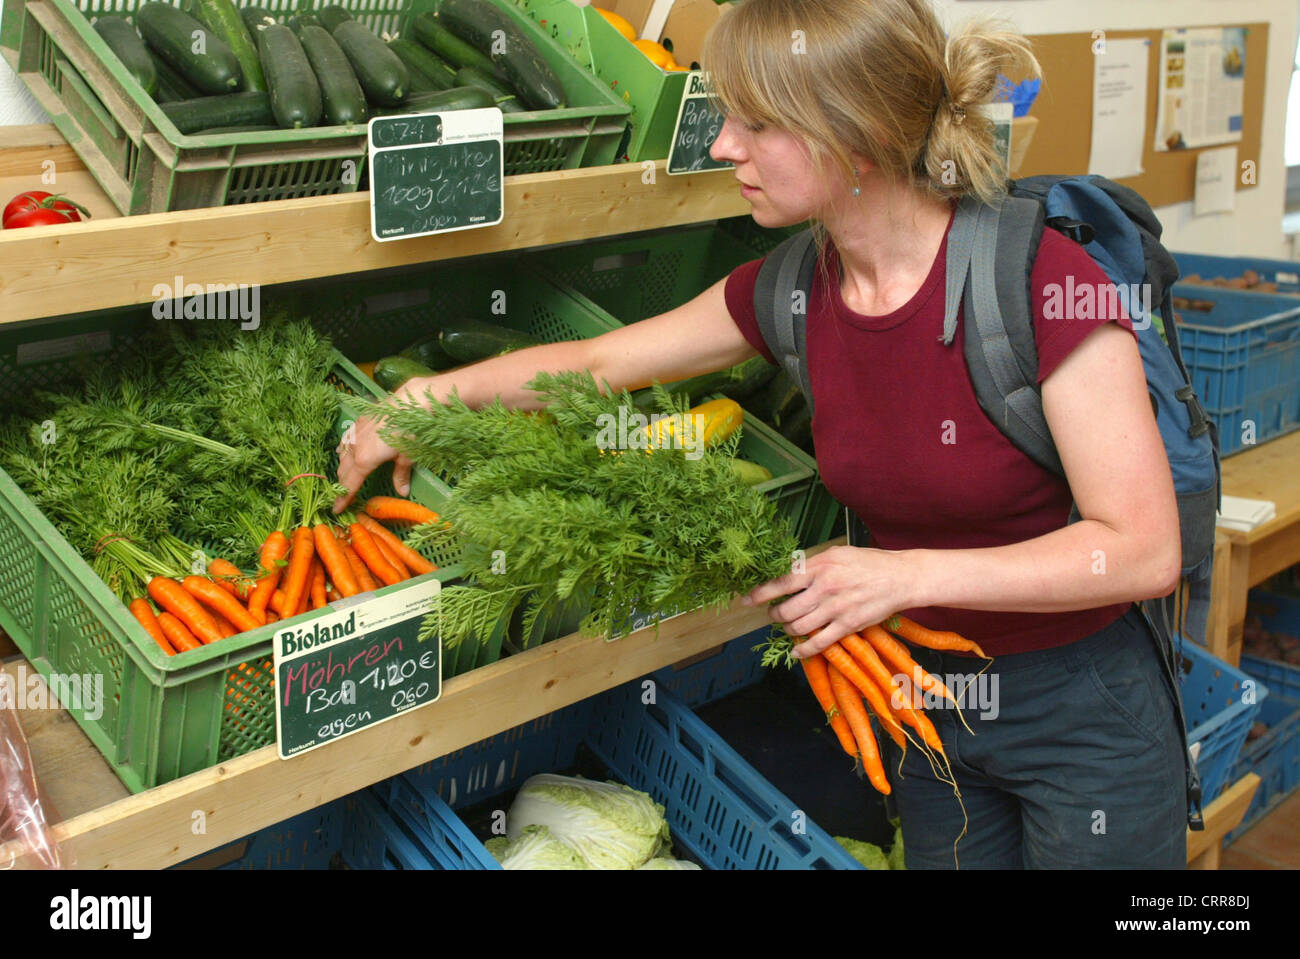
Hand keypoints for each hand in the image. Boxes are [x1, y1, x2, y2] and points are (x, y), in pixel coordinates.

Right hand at [333, 408, 413, 513]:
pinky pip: (346, 440)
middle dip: (342, 485)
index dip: (343, 499)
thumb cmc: (410, 431)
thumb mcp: (407, 456)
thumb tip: (402, 492)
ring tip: (345, 478)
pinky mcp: (359, 421)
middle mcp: (354, 447)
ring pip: (343, 454)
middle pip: (343, 471)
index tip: (335, 510)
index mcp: (364, 460)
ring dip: (343, 468)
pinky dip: (344, 449)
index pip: (349, 485)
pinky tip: (345, 451)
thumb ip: (400, 475)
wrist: (411, 401)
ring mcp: (355, 432)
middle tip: (342, 497)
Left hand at [742, 546, 912, 658]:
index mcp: (820, 567)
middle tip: (774, 615)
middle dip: (774, 616)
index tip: (746, 600)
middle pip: (786, 610)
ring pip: (799, 627)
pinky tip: (797, 651)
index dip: (760, 594)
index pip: (781, 582)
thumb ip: (813, 565)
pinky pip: (818, 643)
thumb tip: (788, 573)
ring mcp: (836, 608)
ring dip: (788, 630)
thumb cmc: (868, 563)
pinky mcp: (848, 625)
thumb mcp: (837, 554)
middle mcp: (824, 588)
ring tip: (788, 626)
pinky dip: (803, 650)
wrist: (900, 577)